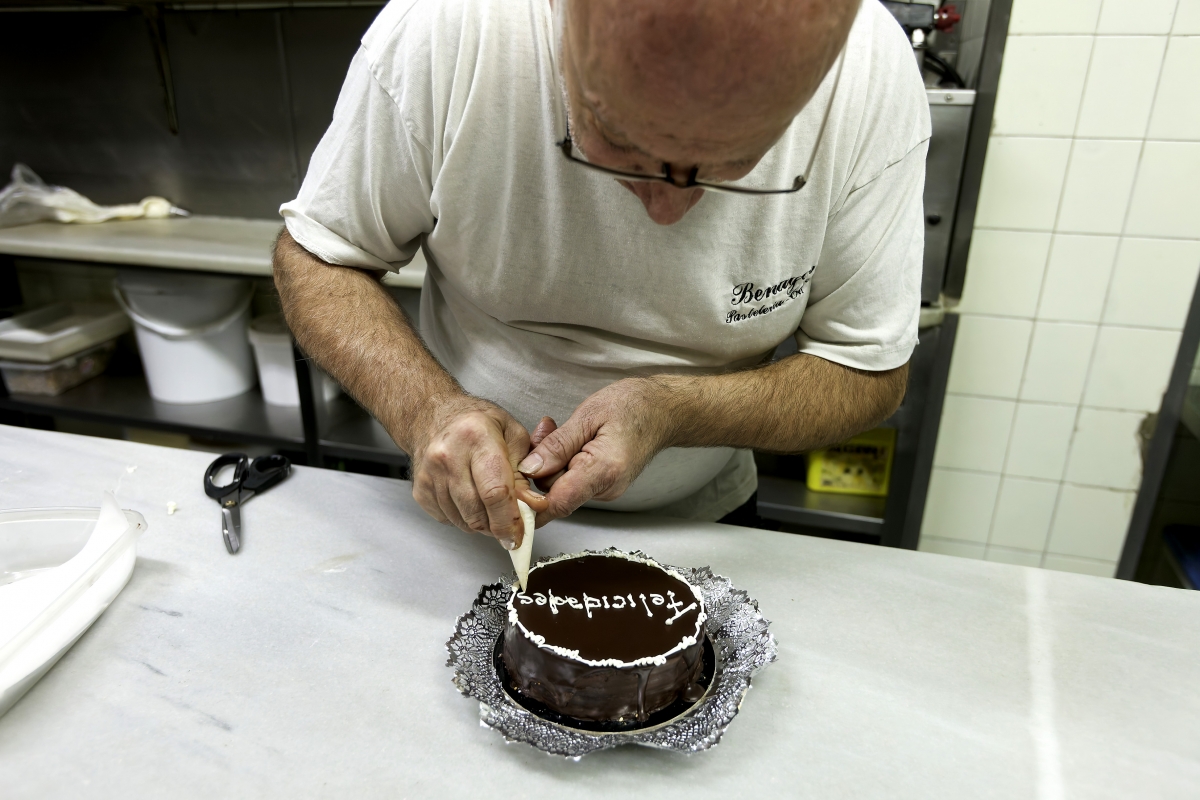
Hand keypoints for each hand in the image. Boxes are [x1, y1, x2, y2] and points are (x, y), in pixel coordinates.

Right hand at [409, 397, 548, 547]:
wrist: (431, 416)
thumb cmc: (476, 422)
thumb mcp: (512, 434)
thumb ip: (525, 471)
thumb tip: (532, 507)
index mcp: (476, 438)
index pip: (495, 492)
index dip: (509, 520)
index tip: (520, 535)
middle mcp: (448, 457)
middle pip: (477, 513)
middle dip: (498, 527)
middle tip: (511, 526)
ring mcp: (430, 475)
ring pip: (463, 521)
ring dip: (483, 525)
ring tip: (491, 508)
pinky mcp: (420, 491)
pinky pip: (448, 519)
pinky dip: (464, 519)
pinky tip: (470, 500)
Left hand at [517, 379, 672, 523]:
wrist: (662, 410)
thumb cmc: (633, 406)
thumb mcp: (588, 415)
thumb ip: (557, 445)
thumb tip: (529, 468)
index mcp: (603, 471)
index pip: (558, 503)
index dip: (530, 499)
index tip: (514, 481)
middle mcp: (606, 488)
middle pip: (554, 492)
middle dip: (539, 464)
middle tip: (544, 431)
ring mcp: (605, 489)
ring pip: (560, 485)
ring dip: (550, 460)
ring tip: (555, 429)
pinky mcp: (602, 485)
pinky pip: (571, 480)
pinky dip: (562, 461)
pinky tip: (567, 439)